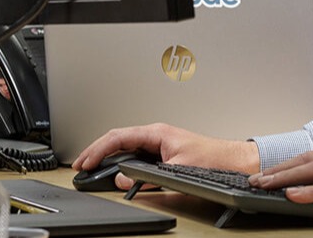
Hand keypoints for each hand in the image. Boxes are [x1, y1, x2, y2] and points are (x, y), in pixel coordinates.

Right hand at [72, 122, 259, 188]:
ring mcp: (158, 142)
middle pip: (117, 139)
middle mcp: (156, 135)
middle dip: (96, 152)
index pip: (118, 137)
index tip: (85, 162)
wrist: (231, 160)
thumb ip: (148, 176)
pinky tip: (114, 169)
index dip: (97, 150)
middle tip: (80, 166)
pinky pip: (135, 154)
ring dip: (108, 157)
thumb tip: (124, 179)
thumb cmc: (212, 158)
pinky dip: (120, 161)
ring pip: (125, 146)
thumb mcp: (177, 170)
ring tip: (92, 168)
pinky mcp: (162, 152)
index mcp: (157, 132)